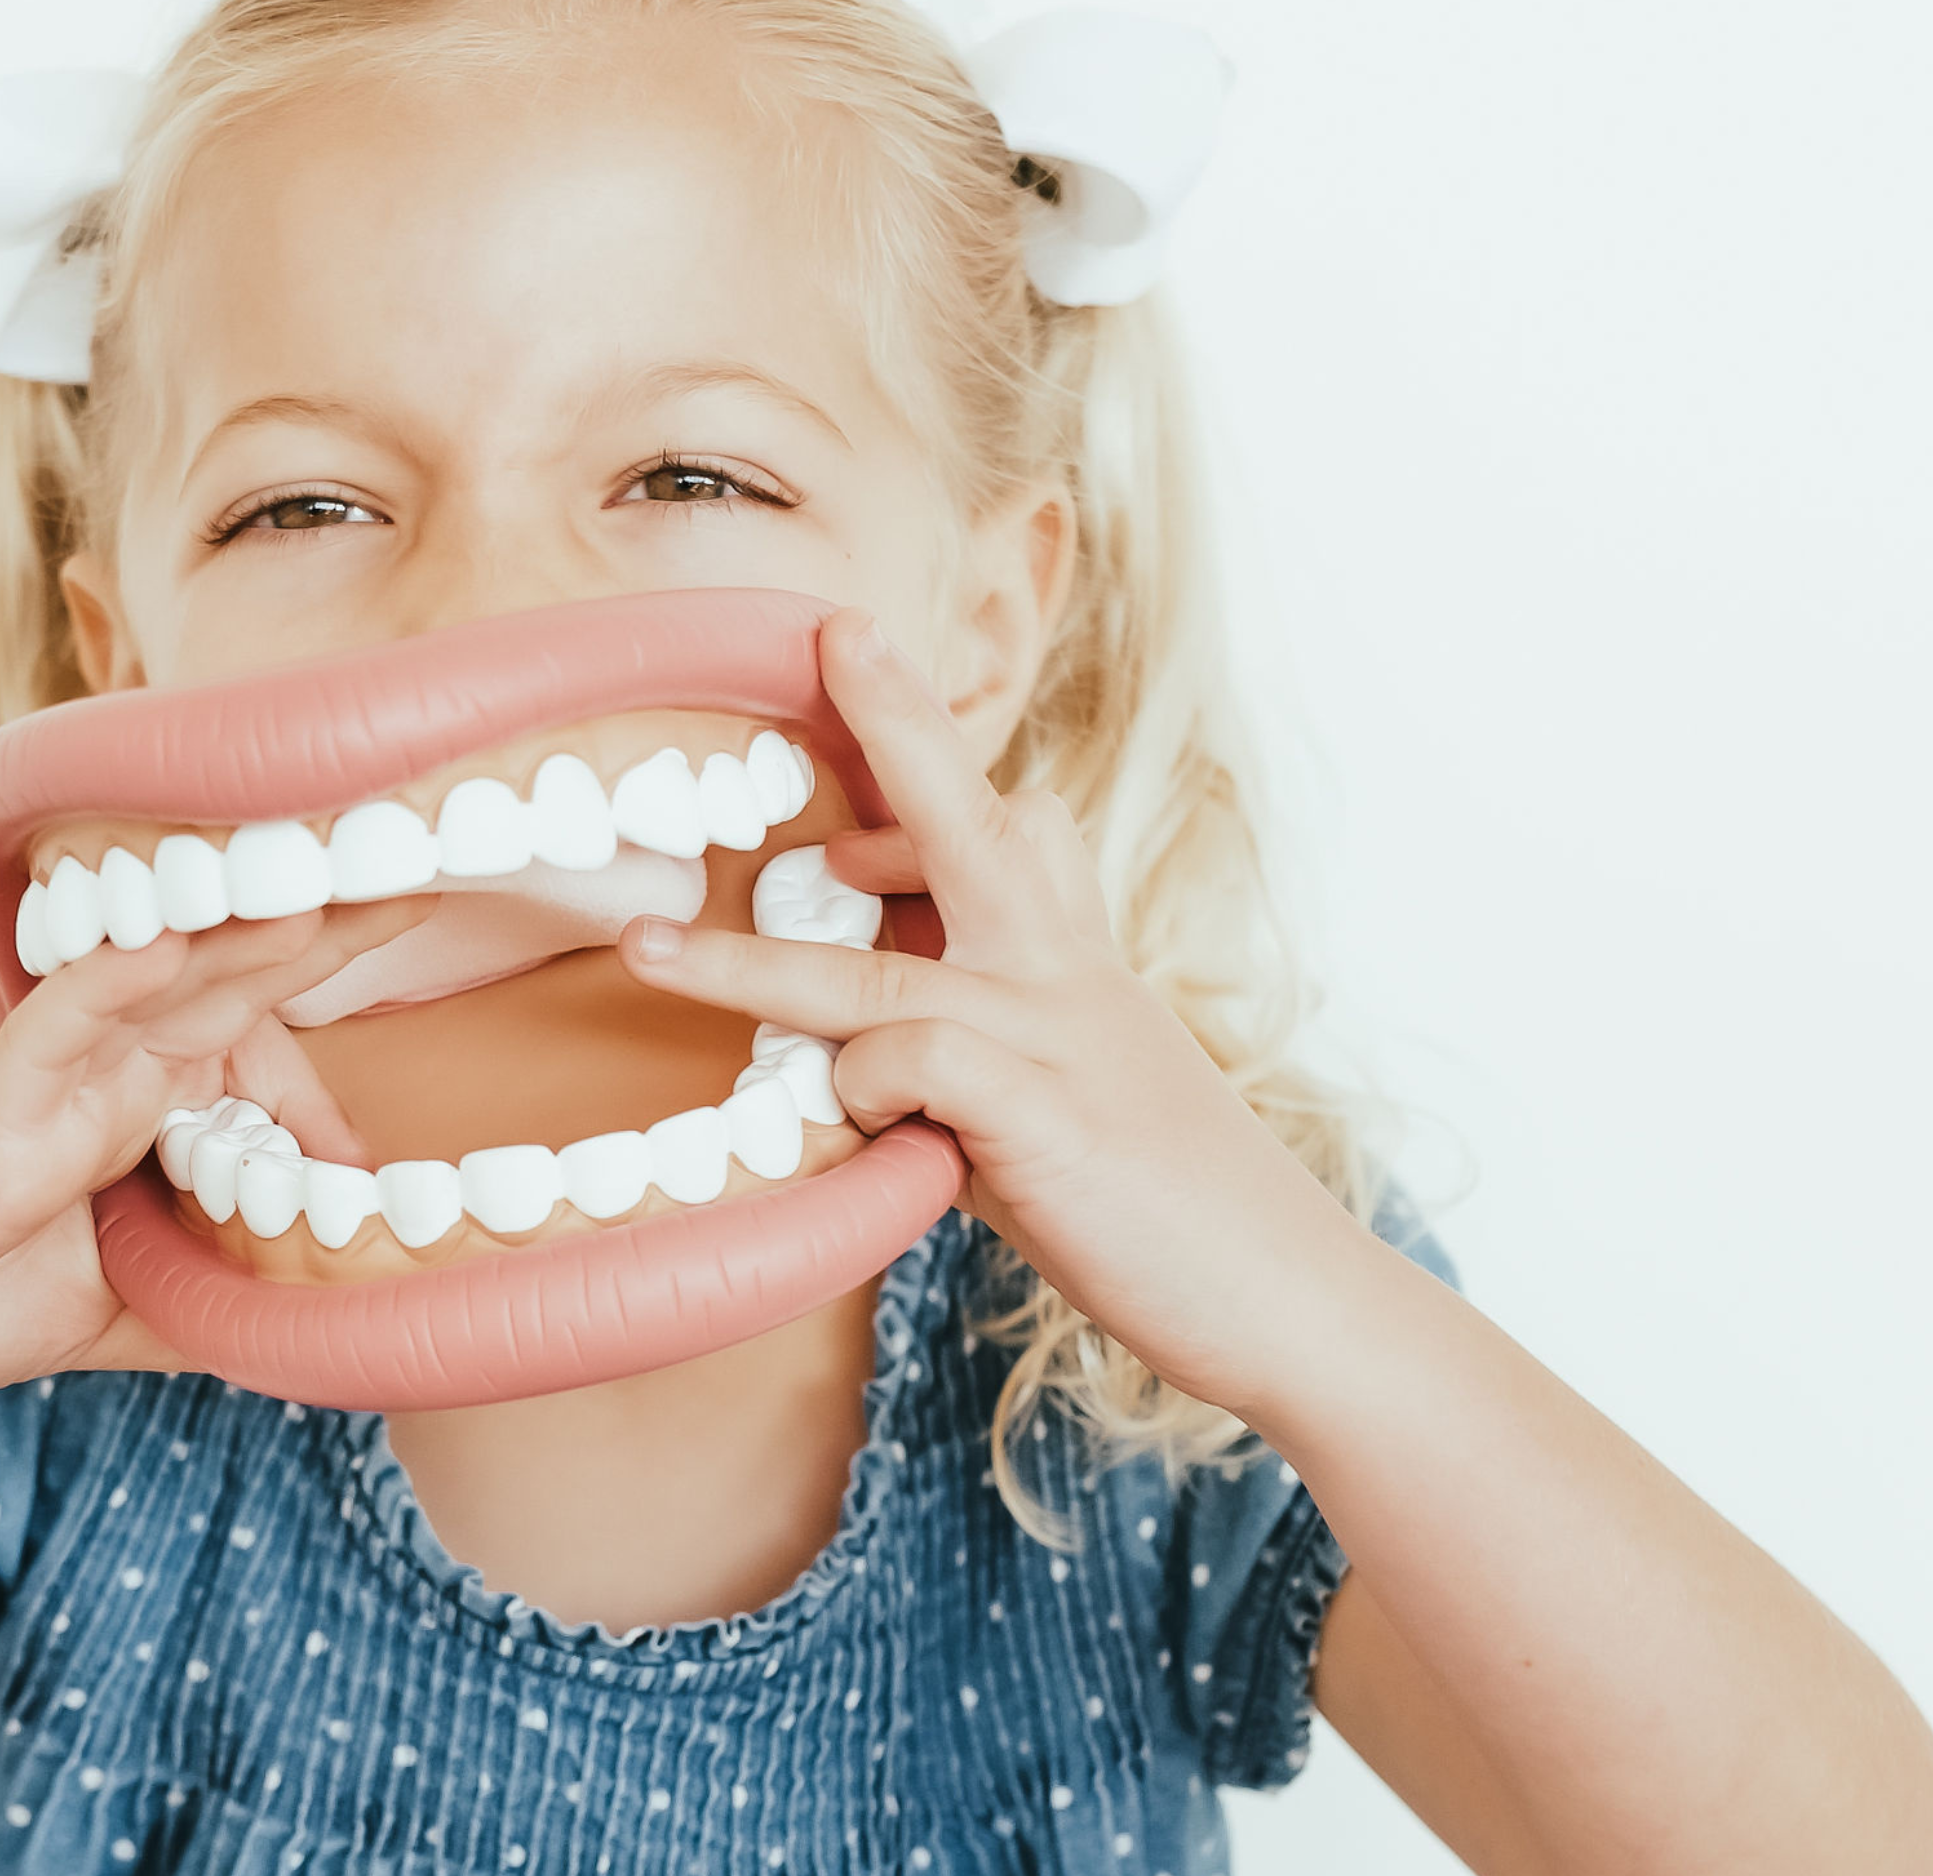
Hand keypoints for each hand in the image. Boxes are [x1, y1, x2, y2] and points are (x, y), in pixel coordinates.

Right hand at [0, 899, 426, 1429]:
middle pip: (227, 990)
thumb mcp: (117, 1316)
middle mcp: (99, 1078)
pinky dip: (110, 986)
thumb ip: (208, 1299)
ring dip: (243, 938)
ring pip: (157, 988)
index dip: (325, 1071)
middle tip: (412, 887)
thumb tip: (323, 1328)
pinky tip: (168, 946)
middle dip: (320, 941)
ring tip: (326, 891)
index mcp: (133, 1112)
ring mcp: (43, 1088)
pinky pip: (55, 1033)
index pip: (252, 1053)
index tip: (385, 1116)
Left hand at [616, 609, 1383, 1416]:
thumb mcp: (1064, 1096)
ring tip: (643, 949)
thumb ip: (967, 1057)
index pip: (1003, 821)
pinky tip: (859, 1114)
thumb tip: (863, 1057)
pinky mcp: (1047, 1121)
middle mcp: (1064, 970)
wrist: (1289, 1295)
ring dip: (748, 962)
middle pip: (969, 819)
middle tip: (838, 637)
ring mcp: (1056, 1039)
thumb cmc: (1166, 1205)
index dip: (924, 761)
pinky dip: (864, 1080)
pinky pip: (919, 1063)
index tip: (853, 688)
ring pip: (880, 968)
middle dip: (899, 722)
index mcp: (1072, 954)